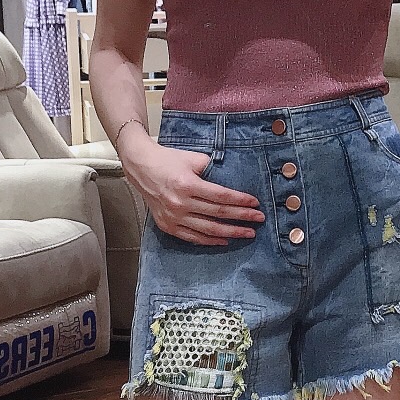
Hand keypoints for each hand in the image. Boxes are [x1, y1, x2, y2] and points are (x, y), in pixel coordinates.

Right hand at [119, 133, 264, 245]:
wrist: (141, 167)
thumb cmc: (167, 160)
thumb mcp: (192, 158)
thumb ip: (212, 168)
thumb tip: (231, 180)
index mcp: (187, 185)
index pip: (222, 197)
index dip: (241, 201)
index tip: (255, 204)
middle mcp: (180, 203)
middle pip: (218, 214)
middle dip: (242, 218)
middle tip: (258, 220)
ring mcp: (173, 217)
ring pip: (208, 230)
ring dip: (231, 232)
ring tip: (247, 233)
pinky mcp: (167, 225)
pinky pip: (192, 237)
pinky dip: (210, 241)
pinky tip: (224, 240)